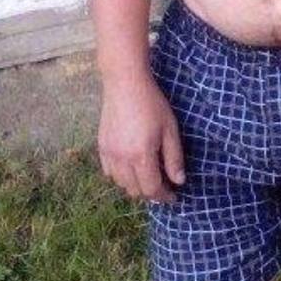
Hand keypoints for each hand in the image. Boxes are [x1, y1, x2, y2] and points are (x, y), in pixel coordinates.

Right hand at [98, 75, 185, 203]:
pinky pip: (109, 172)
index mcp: (141, 156)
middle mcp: (122, 160)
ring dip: (135, 185)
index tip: (174, 196)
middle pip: (135, 191)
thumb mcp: (170, 129)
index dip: (164, 196)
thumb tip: (178, 181)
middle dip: (151, 192)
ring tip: (148, 175)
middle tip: (163, 185)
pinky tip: (130, 166)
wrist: (125, 84)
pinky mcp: (101, 147)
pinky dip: (120, 176)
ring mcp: (109, 154)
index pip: (152, 189)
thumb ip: (174, 158)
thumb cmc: (152, 103)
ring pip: (121, 184)